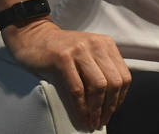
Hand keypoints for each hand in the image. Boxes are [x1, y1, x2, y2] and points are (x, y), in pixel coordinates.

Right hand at [2, 19, 131, 130]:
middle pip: (114, 82)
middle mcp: (97, 45)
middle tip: (102, 121)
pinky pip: (77, 88)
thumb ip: (100, 67)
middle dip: (110, 106)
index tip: (113, 110)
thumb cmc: (61, 49)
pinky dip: (81, 107)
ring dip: (96, 109)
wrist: (34, 36)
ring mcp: (80, 51)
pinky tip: (81, 116)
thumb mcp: (88, 53)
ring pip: (98, 86)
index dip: (121, 97)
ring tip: (92, 122)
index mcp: (106, 44)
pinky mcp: (62, 58)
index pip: (124, 75)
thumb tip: (111, 98)